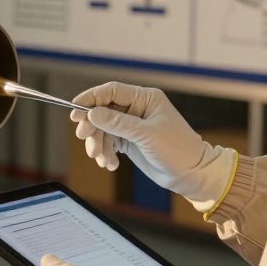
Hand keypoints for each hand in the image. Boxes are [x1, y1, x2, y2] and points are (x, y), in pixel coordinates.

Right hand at [71, 82, 226, 200]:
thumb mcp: (146, 135)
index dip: (91, 98)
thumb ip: (117, 123)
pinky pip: (109, 142)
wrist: (191, 174)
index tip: (75, 110)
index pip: (111, 91)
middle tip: (85, 138)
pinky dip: (105, 153)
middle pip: (103, 111)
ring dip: (98, 144)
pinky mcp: (130, 141)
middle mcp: (137, 109)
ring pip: (103, 129)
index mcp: (145, 98)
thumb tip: (92, 114)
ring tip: (102, 158)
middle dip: (92, 126)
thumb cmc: (178, 150)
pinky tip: (110, 164)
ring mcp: (132, 125)